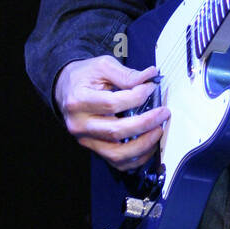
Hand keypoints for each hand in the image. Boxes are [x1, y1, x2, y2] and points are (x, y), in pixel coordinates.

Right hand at [54, 56, 169, 171]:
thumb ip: (126, 73)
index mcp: (79, 101)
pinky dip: (135, 158)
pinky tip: (149, 145)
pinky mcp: (93, 149)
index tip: (151, 88)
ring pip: (117, 153)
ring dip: (143, 145)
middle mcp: (79, 124)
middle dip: (145, 123)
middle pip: (116, 131)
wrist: (66, 89)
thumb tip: (150, 77)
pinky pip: (116, 162)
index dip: (136, 97)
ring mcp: (85, 140)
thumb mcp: (102, 66)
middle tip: (163, 113)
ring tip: (158, 130)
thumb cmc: (84, 77)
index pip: (112, 103)